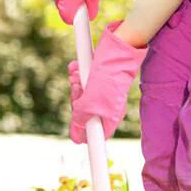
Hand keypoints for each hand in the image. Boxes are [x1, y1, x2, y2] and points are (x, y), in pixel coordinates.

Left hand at [69, 22, 146, 142]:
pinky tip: (75, 68)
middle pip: (82, 113)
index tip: (77, 128)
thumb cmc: (107, 80)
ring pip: (81, 96)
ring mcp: (102, 94)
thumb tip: (77, 136)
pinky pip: (82, 81)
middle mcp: (105, 108)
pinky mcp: (98, 80)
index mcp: (108, 119)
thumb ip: (81, 120)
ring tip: (77, 76)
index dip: (81, 132)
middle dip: (75, 100)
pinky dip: (76, 74)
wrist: (116, 54)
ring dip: (75, 84)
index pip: (92, 136)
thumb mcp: (90, 104)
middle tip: (77, 89)